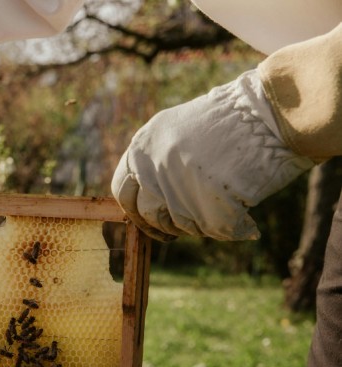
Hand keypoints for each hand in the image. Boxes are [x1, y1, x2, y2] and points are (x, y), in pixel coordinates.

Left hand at [111, 70, 312, 240]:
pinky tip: (246, 220)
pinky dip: (234, 229)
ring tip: (225, 209)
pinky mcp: (208, 200)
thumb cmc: (233, 119)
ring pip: (181, 225)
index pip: (122, 191)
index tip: (152, 220)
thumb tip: (150, 202)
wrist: (272, 109)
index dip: (137, 211)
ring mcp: (179, 184)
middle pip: (148, 215)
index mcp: (142, 145)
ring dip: (202, 225)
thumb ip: (156, 163)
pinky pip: (216, 230)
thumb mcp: (178, 130)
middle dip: (167, 226)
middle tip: (189, 225)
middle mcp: (153, 165)